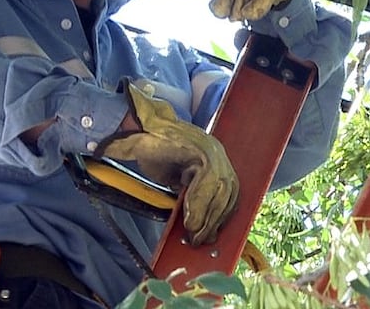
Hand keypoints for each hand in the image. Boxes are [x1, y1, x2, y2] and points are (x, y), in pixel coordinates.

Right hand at [95, 80, 238, 245]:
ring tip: (192, 232)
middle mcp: (217, 153)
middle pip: (228, 192)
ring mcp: (211, 149)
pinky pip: (207, 179)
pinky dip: (198, 202)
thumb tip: (197, 227)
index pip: (229, 193)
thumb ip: (190, 197)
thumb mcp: (176, 180)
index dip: (221, 216)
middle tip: (200, 240)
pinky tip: (188, 218)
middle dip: (215, 220)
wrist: (140, 129)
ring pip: (220, 188)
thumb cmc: (156, 152)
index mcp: (216, 160)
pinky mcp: (200, 148)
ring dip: (206, 215)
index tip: (212, 236)